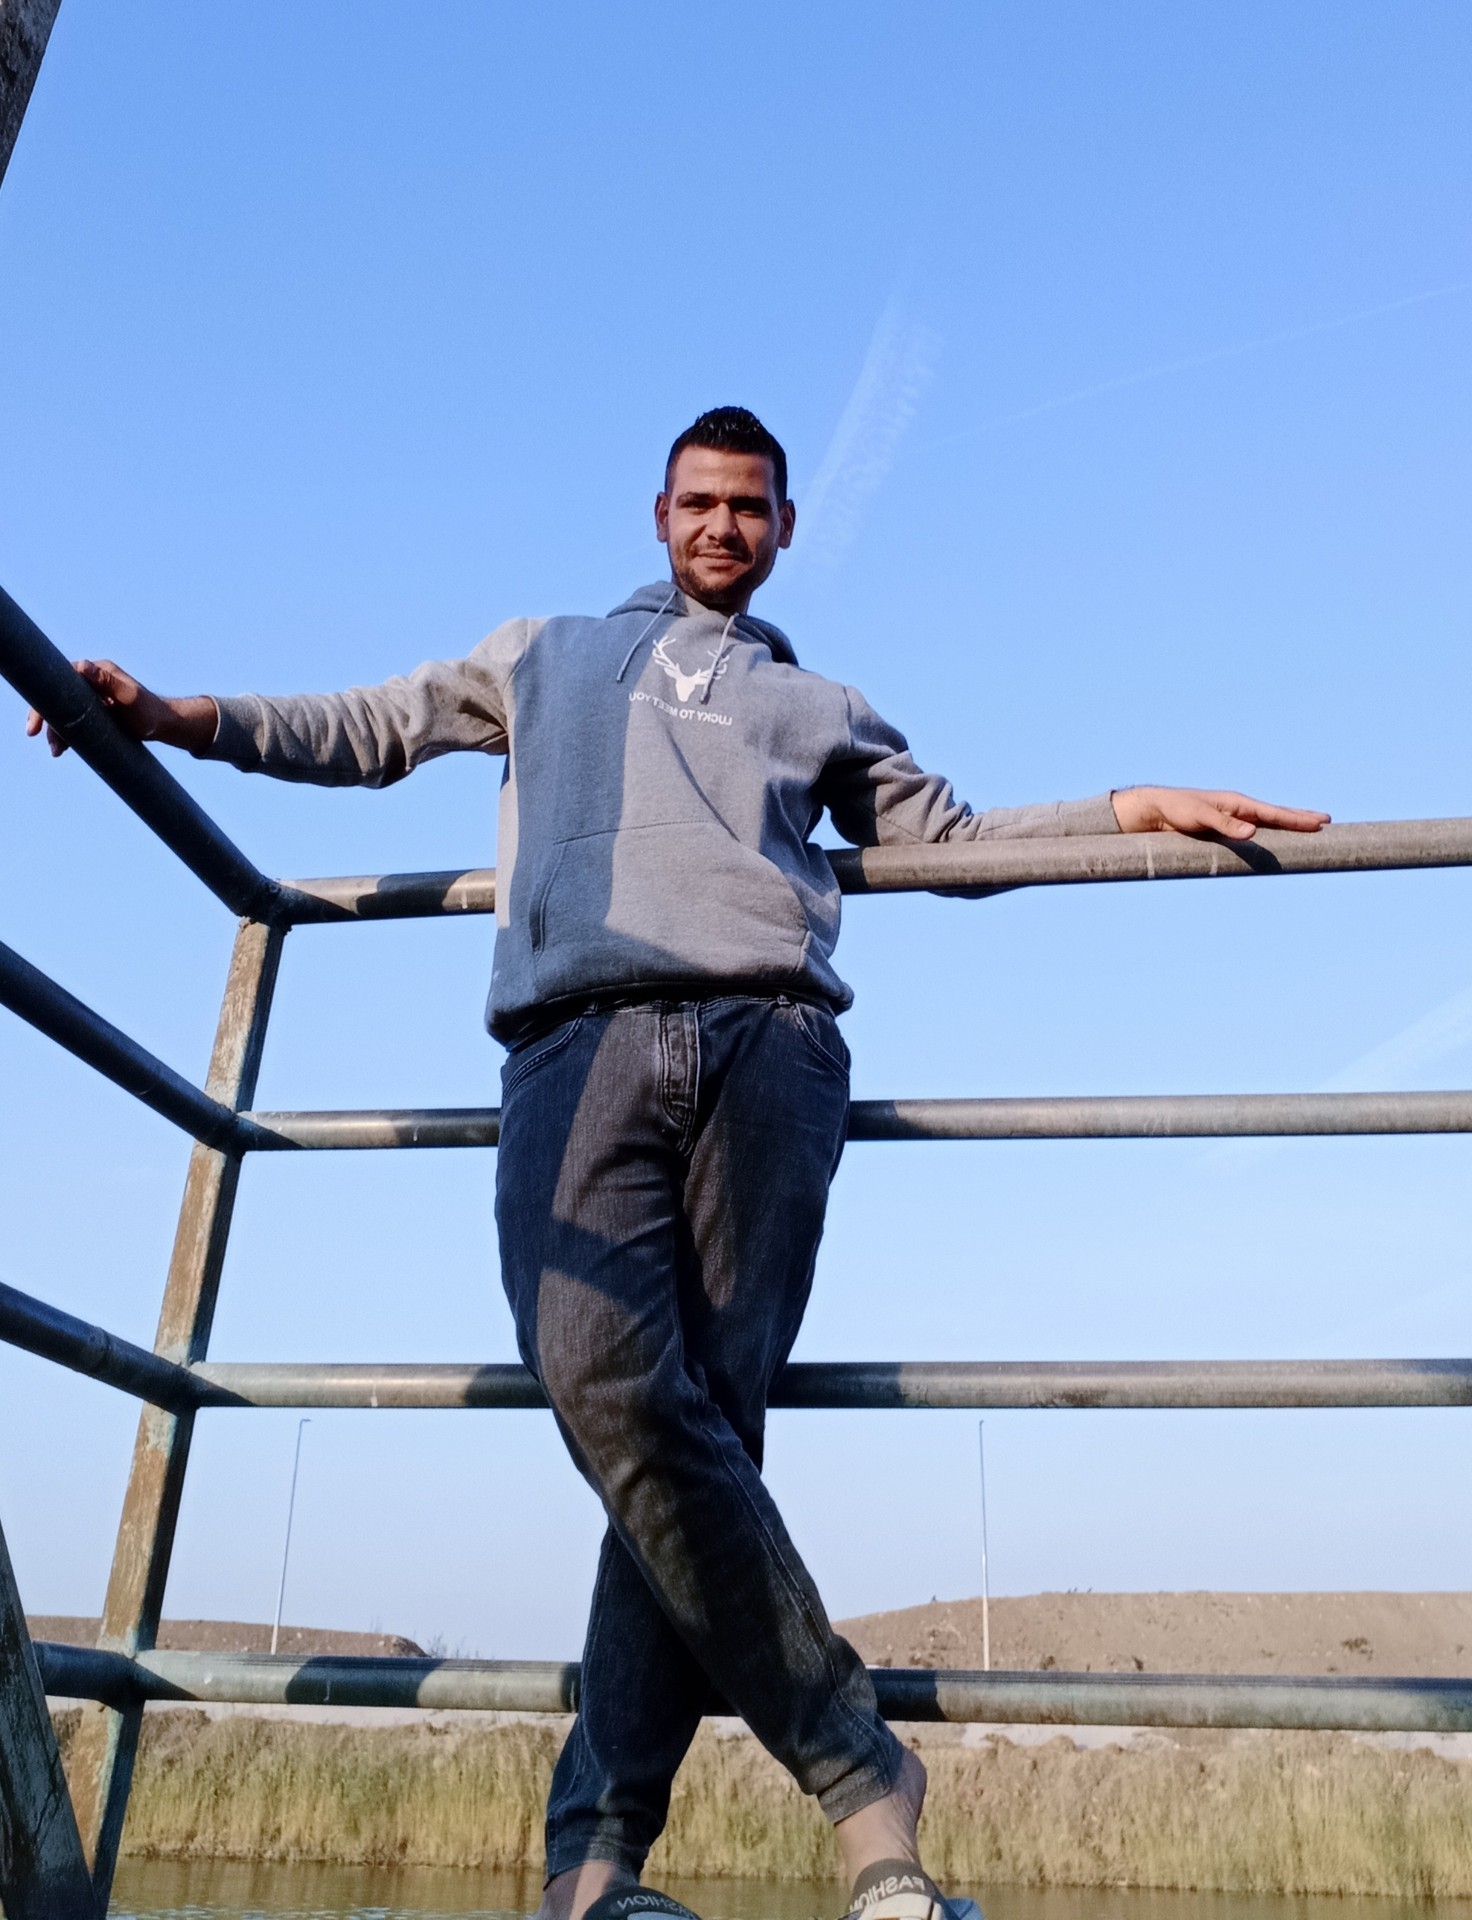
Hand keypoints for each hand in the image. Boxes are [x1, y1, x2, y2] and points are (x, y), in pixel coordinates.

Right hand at [25, 659, 216, 755]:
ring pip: (64, 710)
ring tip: (57, 751)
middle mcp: (93, 681)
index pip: (62, 678)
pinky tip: (62, 748)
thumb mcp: (129, 697)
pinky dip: (66, 733)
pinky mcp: (96, 710)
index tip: (37, 720)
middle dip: (45, 717)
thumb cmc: (150, 712)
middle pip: (58, 695)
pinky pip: (74, 720)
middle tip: (35, 734)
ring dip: (56, 730)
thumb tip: (82, 666)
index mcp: (99, 672)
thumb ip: (107, 682)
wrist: (165, 726)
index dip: (44, 698)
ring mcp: (94, 696)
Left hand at [1111, 786, 1330, 840]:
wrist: (1157, 810)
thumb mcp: (1200, 817)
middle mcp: (1239, 809)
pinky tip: (1277, 837)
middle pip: (1276, 815)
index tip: (1320, 822)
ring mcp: (1233, 818)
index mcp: (1237, 803)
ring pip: (1267, 823)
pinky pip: (1253, 831)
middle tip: (1326, 822)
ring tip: (1308, 827)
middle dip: (1300, 819)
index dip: (1297, 819)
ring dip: (1288, 825)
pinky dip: (1270, 833)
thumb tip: (1253, 832)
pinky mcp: (1224, 829)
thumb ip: (1225, 825)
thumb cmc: (1177, 809)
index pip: (1274, 813)